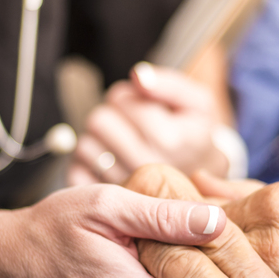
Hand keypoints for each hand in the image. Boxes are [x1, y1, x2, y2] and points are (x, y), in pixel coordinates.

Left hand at [67, 63, 228, 185]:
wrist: (201, 185)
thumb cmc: (195, 137)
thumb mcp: (197, 104)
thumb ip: (169, 84)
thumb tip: (138, 76)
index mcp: (169, 139)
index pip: (121, 100)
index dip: (128, 96)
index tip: (144, 106)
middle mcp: (145, 166)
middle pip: (99, 121)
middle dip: (111, 115)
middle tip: (129, 123)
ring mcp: (125, 187)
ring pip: (85, 146)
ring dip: (99, 140)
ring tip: (122, 143)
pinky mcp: (107, 201)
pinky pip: (77, 171)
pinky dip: (88, 163)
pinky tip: (111, 162)